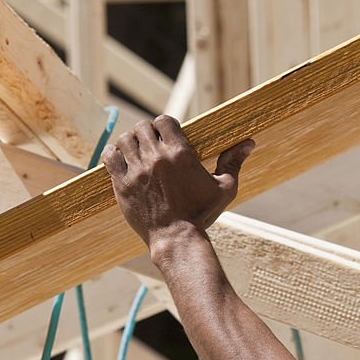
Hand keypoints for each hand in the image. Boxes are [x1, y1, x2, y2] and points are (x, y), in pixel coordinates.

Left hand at [102, 115, 254, 246]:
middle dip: (148, 132)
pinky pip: (110, 157)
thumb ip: (233, 162)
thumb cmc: (203, 213)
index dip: (165, 124)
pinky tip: (123, 160)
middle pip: (142, 127)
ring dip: (131, 141)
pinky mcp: (121, 184)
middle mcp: (156, 158)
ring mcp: (136, 171)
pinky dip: (114, 154)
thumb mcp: (225, 188)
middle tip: (152, 143)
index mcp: (180, 154)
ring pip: (124, 139)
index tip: (168, 134)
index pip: (164, 121)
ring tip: (137, 151)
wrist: (177, 239)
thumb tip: (249, 143)